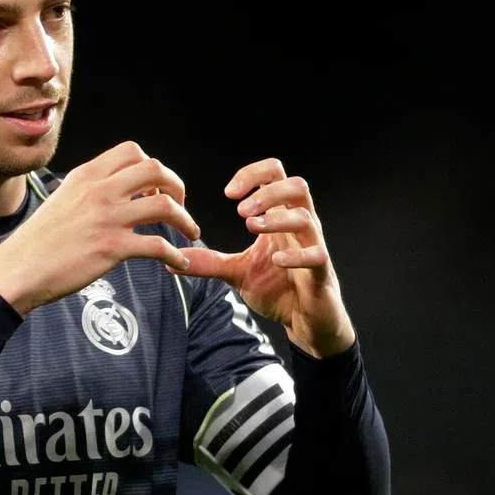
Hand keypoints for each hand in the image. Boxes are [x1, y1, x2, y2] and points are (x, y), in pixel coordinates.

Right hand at [0, 141, 199, 314]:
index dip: (152, 166)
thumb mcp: (62, 198)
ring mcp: (107, 218)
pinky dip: (176, 254)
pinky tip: (179, 262)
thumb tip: (113, 188)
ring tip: (189, 232)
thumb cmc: (38, 240)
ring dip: (185, 219)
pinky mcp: (112, 248)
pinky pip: (158, 245)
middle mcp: (99, 191)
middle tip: (179, 204)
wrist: (19, 268)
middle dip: (177, 185)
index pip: (132, 151)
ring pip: (164, 205)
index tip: (156, 186)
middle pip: (155, 169)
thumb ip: (89, 189)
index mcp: (86, 175)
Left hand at [171, 158, 355, 357]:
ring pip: (307, 217)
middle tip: (240, 210)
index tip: (229, 192)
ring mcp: (313, 247)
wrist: (304, 321)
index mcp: (280, 218)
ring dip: (277, 218)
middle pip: (298, 186)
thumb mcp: (236, 272)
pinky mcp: (322, 273)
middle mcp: (299, 227)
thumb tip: (172, 261)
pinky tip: (276, 261)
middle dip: (268, 192)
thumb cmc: (277, 288)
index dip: (253, 174)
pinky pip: (317, 256)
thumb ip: (209, 262)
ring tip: (251, 227)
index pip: (275, 175)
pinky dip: (297, 256)